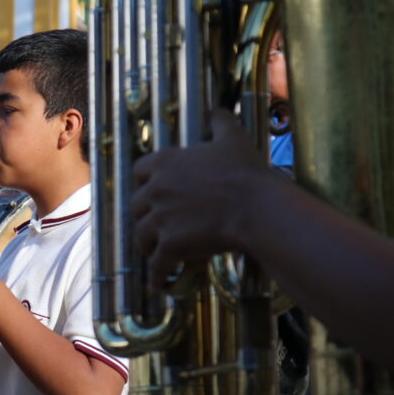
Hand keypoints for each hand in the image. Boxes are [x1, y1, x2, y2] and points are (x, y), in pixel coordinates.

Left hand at [131, 109, 272, 287]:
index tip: (151, 192)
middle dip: (144, 216)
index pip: (139, 171)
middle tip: (153, 226)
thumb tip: (218, 109)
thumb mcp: (232, 139)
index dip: (145, 183)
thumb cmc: (246, 173)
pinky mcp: (169, 245)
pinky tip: (158, 284)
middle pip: (136, 206)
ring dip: (147, 245)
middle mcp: (154, 189)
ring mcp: (159, 218)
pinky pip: (156, 264)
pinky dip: (156, 275)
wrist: (257, 208)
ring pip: (141, 235)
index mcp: (163, 162)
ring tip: (154, 253)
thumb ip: (220, 122)